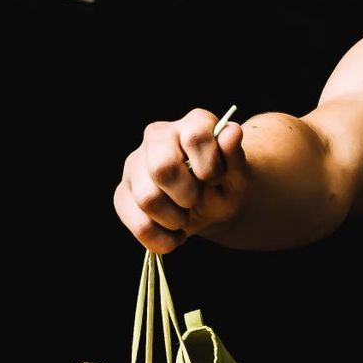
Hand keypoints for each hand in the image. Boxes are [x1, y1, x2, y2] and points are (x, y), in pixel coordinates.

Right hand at [114, 108, 247, 252]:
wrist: (211, 207)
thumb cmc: (224, 186)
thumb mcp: (238, 177)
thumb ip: (235, 156)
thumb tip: (232, 131)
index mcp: (192, 123)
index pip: (195, 137)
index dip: (209, 167)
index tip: (215, 179)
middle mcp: (158, 136)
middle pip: (162, 168)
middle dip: (186, 195)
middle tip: (196, 200)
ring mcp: (135, 163)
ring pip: (147, 199)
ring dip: (174, 220)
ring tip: (185, 218)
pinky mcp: (123, 193)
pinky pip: (137, 223)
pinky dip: (161, 239)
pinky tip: (174, 234)